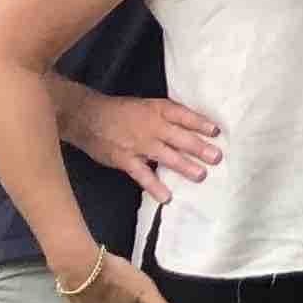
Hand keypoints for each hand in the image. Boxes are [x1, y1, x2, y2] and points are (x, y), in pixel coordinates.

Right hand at [68, 91, 221, 199]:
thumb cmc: (123, 111)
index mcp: (158, 110)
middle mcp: (151, 126)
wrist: (86, 116)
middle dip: (199, 148)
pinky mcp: (125, 159)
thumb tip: (196, 129)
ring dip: (184, 166)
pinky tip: (167, 197)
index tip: (217, 131)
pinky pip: (142, 175)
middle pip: (179, 137)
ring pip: (165, 155)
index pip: (183, 115)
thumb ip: (169, 117)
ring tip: (201, 176)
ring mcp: (138, 144)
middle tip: (216, 157)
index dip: (200, 123)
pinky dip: (154, 186)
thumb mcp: (147, 106)